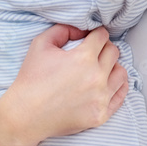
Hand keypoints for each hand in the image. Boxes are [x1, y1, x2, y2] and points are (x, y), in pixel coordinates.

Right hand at [5, 24, 129, 143]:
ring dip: (112, 67)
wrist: (25, 115)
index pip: (102, 37)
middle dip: (104, 48)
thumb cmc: (31, 79)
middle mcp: (96, 78)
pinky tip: (108, 83)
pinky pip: (120, 96)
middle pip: (113, 53)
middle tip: (94, 52)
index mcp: (83, 58)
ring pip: (121, 73)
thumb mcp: (41, 44)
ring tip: (101, 68)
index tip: (91, 38)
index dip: (96, 34)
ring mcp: (101, 98)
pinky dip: (117, 86)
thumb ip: (63, 29)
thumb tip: (82, 30)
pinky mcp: (101, 115)